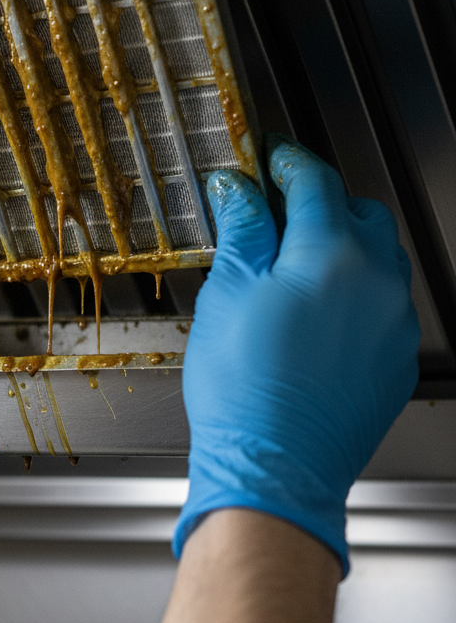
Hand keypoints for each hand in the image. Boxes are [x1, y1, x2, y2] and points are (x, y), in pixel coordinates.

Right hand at [175, 136, 419, 573]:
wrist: (274, 466)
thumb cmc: (244, 387)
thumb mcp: (227, 292)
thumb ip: (242, 228)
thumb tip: (239, 186)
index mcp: (330, 256)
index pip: (316, 182)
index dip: (287, 161)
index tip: (268, 156)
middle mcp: (376, 282)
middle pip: (358, 214)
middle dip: (320, 202)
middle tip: (277, 209)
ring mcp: (393, 323)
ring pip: (377, 259)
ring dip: (341, 247)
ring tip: (294, 265)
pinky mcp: (395, 359)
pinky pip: (382, 304)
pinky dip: (353, 292)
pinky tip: (314, 314)